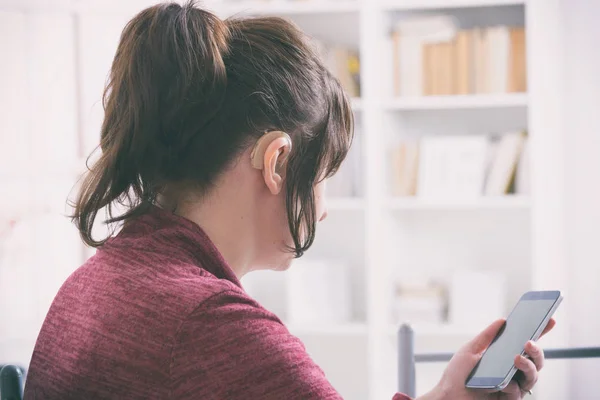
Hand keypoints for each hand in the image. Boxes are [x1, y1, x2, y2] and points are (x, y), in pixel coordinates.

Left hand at [420, 318, 555, 399]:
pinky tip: (503, 383)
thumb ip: (487, 336)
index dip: (541, 332)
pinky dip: (511, 386)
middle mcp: (513, 371)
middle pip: (536, 360)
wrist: (449, 395)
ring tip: (517, 358)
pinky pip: (517, 392)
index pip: (526, 344)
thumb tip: (503, 320)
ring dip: (528, 366)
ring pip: (533, 376)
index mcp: (506, 356)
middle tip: (528, 343)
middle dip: (537, 350)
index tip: (550, 320)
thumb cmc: (458, 373)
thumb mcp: (471, 349)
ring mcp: (514, 386)